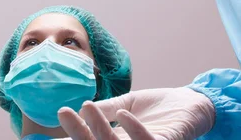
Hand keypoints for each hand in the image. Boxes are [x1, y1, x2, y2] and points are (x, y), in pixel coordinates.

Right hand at [58, 88, 214, 139]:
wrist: (192, 104)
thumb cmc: (159, 107)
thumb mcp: (127, 104)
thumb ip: (107, 109)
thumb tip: (80, 107)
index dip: (71, 137)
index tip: (48, 132)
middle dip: (78, 132)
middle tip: (62, 112)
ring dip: (100, 128)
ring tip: (86, 106)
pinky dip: (134, 129)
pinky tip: (123, 114)